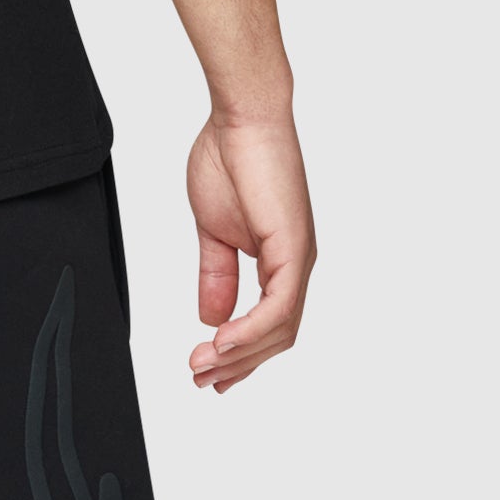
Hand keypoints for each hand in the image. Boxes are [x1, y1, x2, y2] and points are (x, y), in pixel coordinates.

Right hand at [187, 111, 315, 392]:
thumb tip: (210, 316)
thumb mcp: (214, 233)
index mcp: (279, 261)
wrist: (241, 120)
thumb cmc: (229, 160)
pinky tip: (221, 341)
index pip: (269, 324)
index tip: (209, 373)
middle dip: (237, 364)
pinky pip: (279, 305)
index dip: (240, 355)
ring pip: (279, 328)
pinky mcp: (292, 247)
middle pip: (276, 336)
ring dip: (239, 354)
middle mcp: (296, 264)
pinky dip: (251, 329)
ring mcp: (298, 258)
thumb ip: (215, 276)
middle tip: (202, 380)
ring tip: (203, 366)